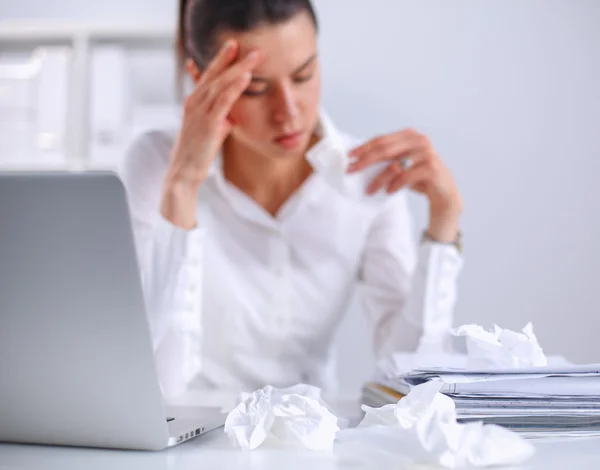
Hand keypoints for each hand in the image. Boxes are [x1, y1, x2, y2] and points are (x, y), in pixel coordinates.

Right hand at [161, 40, 262, 227]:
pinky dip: (235, 87)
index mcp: (193, 102)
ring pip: (220, 84)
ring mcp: (200, 112)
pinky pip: (223, 101)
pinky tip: (246, 77)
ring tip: (254, 57)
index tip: (233, 47)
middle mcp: (194, 103)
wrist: (184, 171)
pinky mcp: (208, 124)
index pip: (208, 76)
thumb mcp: (209, 131)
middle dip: (230, 58)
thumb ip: (219, 118)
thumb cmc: (197, 153)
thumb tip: (231, 115)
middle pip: (214, 75)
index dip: (220, 61)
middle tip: (244, 44)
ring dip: (238, 68)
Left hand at [347, 129, 461, 241]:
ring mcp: (426, 153)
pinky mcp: (431, 168)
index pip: (381, 140)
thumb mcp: (402, 164)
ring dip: (379, 180)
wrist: (444, 193)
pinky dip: (394, 185)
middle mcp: (419, 140)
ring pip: (394, 166)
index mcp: (409, 135)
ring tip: (369, 190)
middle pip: (385, 150)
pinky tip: (388, 192)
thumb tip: (358, 161)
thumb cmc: (419, 178)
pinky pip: (406, 177)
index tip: (349, 157)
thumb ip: (387, 159)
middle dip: (365, 161)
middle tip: (351, 170)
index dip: (363, 148)